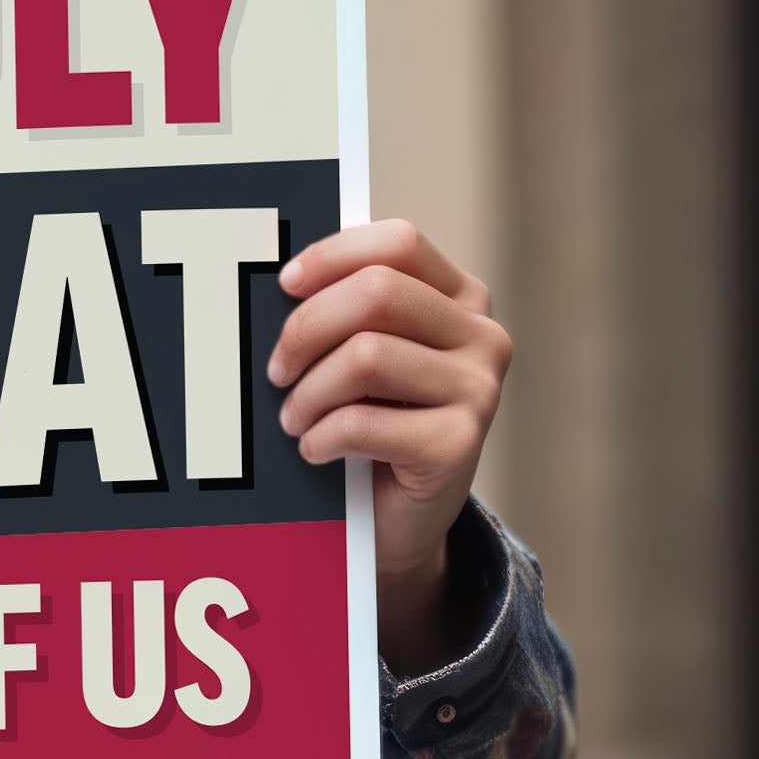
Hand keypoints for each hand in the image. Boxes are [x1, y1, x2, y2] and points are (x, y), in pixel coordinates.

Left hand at [269, 220, 511, 675]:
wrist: (399, 516)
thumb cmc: (372, 418)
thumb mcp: (362, 352)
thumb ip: (343, 311)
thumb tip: (279, 282)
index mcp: (459, 296)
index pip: (398, 243)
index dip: (332, 256)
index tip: (284, 285)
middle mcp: (482, 335)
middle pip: (376, 293)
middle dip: (306, 327)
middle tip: (275, 369)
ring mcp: (479, 390)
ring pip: (366, 356)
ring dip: (308, 391)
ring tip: (292, 417)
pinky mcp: (461, 445)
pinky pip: (363, 422)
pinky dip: (321, 437)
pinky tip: (314, 449)